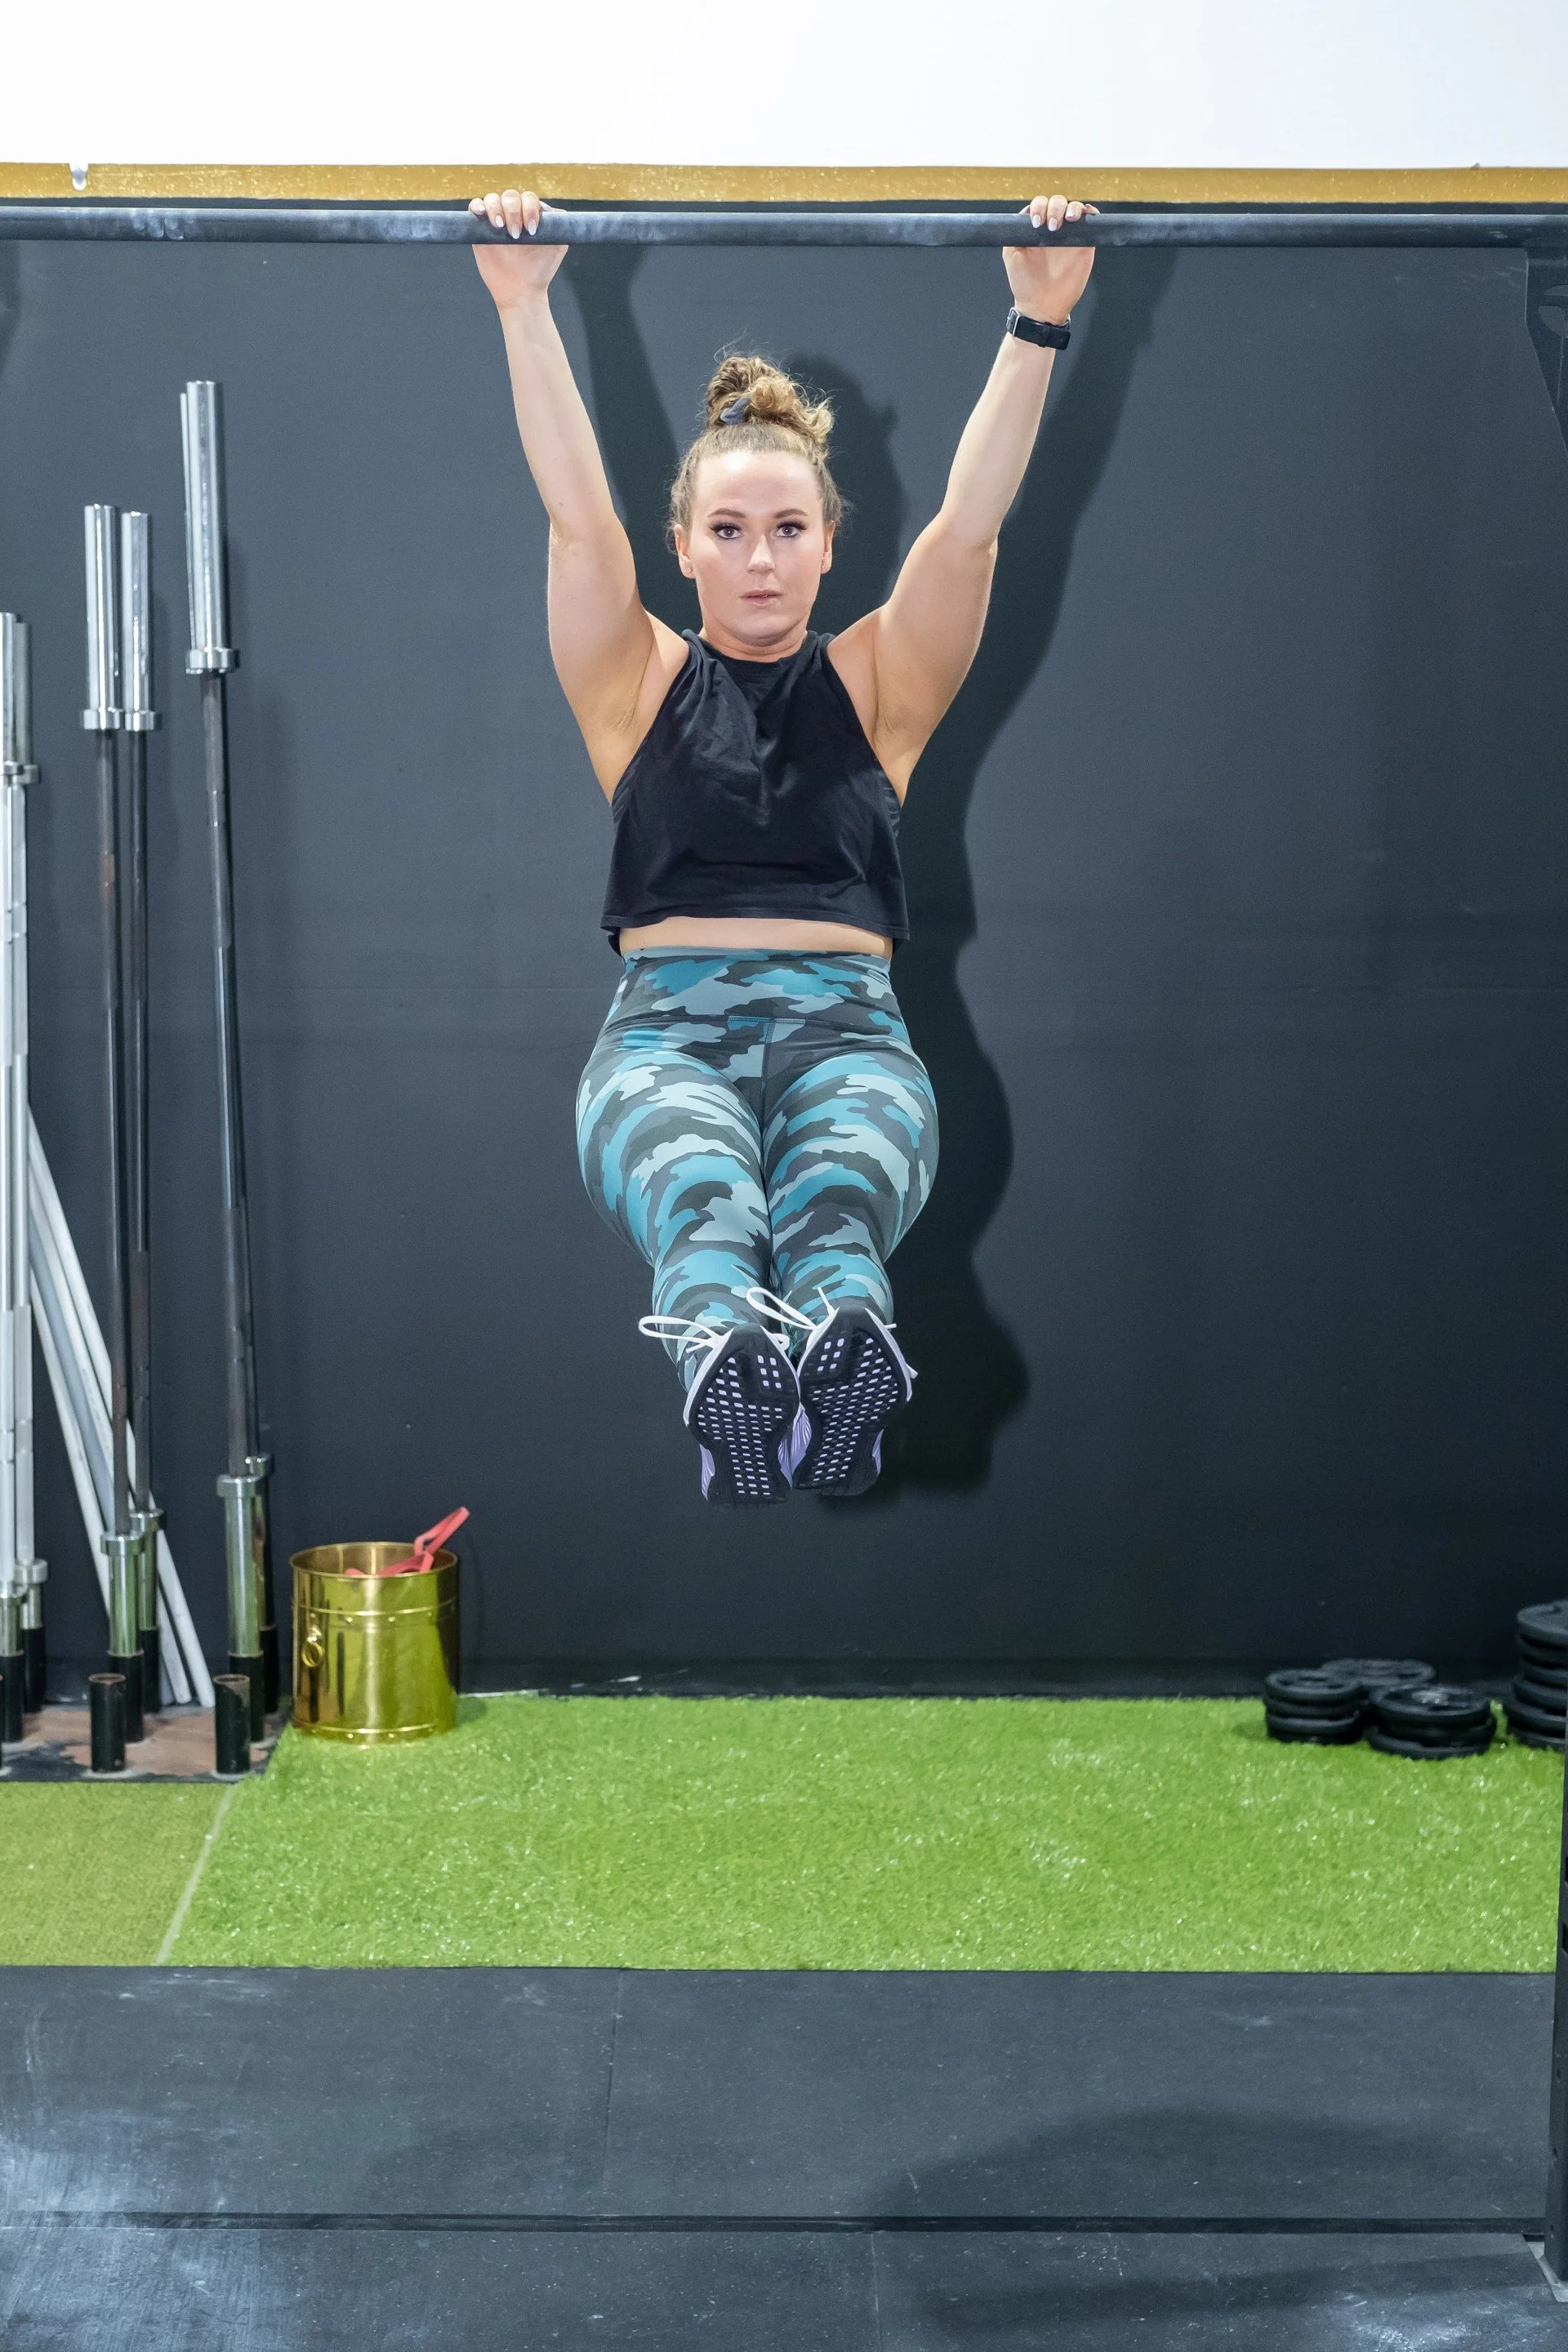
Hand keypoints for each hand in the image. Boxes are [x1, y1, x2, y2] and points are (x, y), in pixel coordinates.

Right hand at [468, 188, 566, 307]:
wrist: (520, 291)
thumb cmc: (539, 270)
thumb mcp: (557, 247)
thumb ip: (560, 227)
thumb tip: (557, 211)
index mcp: (530, 214)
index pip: (529, 199)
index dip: (530, 209)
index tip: (532, 230)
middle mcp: (513, 214)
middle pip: (510, 196)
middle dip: (513, 211)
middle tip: (515, 235)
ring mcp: (496, 219)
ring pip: (492, 199)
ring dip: (495, 209)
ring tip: (500, 227)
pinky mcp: (480, 228)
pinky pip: (475, 207)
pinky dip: (477, 206)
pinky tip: (482, 214)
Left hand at [1004, 194, 1099, 324]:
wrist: (1042, 305)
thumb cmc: (1025, 284)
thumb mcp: (1011, 256)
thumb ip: (1014, 233)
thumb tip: (1025, 214)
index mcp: (1036, 229)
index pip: (1040, 205)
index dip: (1039, 207)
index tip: (1037, 223)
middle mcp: (1053, 229)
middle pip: (1058, 202)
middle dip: (1055, 207)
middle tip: (1052, 226)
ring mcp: (1070, 236)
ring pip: (1074, 208)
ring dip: (1072, 208)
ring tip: (1067, 219)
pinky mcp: (1085, 245)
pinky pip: (1090, 221)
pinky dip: (1090, 212)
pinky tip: (1084, 215)